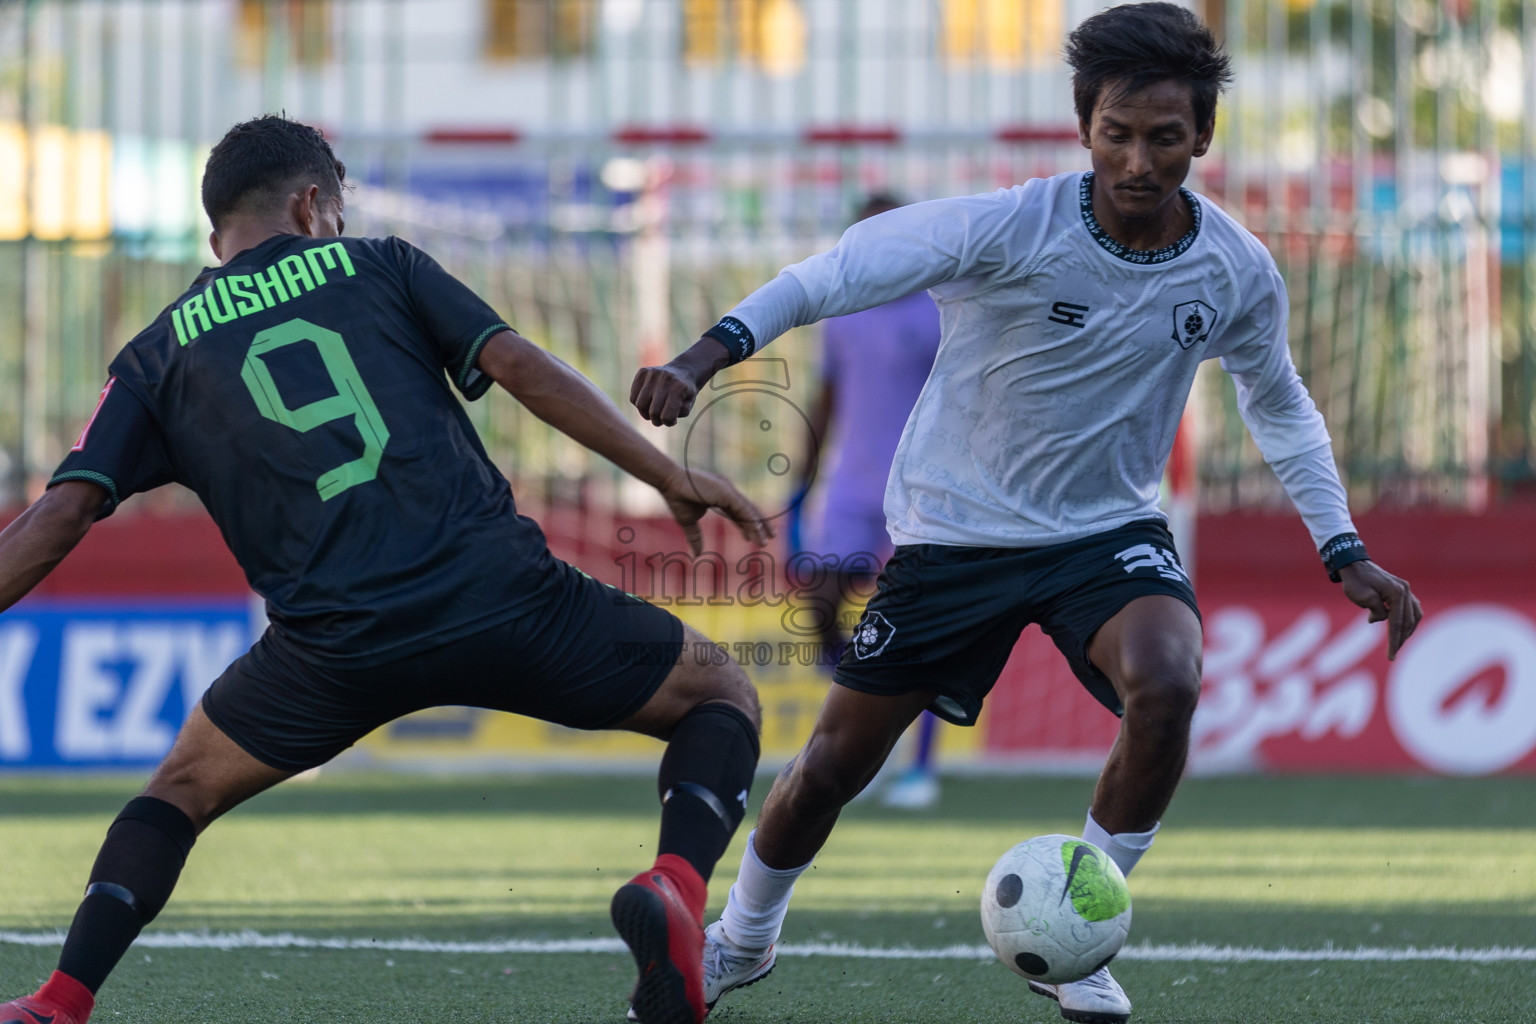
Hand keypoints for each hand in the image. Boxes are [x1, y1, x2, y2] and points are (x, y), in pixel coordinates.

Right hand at [630, 361, 699, 426]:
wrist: (683, 370)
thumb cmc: (685, 393)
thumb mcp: (688, 405)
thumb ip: (678, 414)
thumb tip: (663, 417)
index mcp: (679, 388)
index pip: (667, 416)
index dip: (669, 422)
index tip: (673, 420)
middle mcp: (665, 379)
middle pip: (653, 412)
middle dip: (656, 420)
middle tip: (660, 418)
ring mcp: (652, 374)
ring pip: (640, 405)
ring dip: (645, 413)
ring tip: (653, 411)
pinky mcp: (642, 372)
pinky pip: (633, 397)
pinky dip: (638, 404)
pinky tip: (647, 401)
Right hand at [658, 467, 773, 554]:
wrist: (669, 482)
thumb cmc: (677, 498)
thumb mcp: (688, 523)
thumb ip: (696, 538)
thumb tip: (697, 556)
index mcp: (721, 496)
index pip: (739, 512)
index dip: (747, 525)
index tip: (754, 537)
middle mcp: (728, 491)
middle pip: (748, 510)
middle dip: (760, 524)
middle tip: (771, 536)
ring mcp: (728, 490)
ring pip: (748, 511)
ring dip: (757, 527)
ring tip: (764, 542)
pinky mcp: (726, 492)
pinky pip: (743, 509)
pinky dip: (751, 521)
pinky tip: (757, 532)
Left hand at [1338, 561, 1421, 660]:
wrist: (1353, 564)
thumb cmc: (1355, 581)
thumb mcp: (1363, 598)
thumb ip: (1378, 612)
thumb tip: (1384, 620)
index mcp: (1397, 592)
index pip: (1397, 622)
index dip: (1394, 641)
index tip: (1391, 656)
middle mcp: (1405, 591)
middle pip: (1408, 621)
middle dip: (1401, 639)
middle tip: (1393, 653)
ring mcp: (1406, 590)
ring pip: (1414, 615)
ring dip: (1408, 630)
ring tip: (1398, 643)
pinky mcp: (1402, 590)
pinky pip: (1412, 608)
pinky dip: (1408, 620)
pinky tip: (1403, 629)